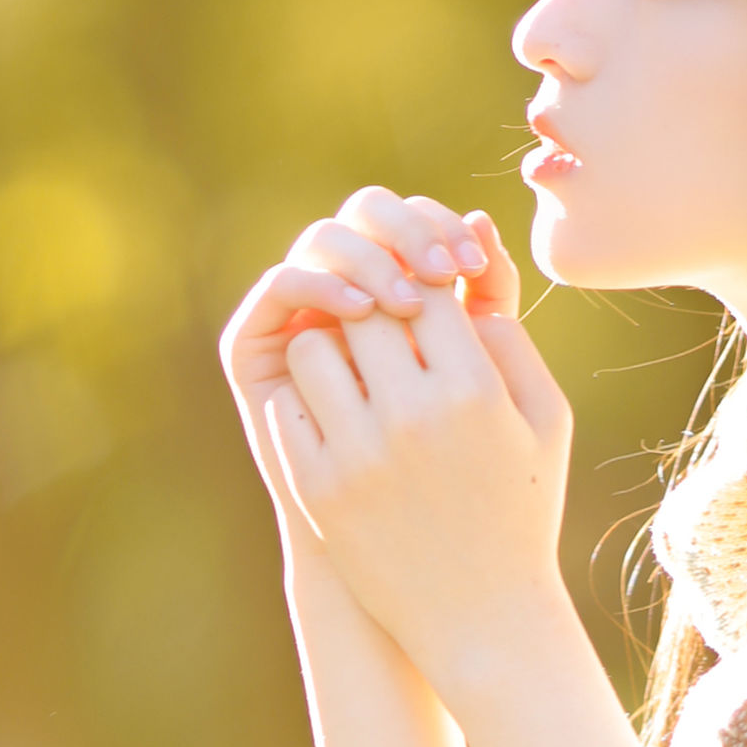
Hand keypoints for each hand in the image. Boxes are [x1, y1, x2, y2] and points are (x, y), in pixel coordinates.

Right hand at [221, 187, 509, 467]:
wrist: (392, 535)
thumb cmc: (451, 462)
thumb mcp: (483, 377)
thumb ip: (489, 301)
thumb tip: (483, 221)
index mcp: (399, 279)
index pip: (416, 216)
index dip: (443, 227)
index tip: (476, 267)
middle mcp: (345, 284)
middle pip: (368, 211)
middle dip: (410, 234)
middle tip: (445, 272)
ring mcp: (300, 308)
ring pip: (325, 239)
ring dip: (369, 257)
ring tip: (407, 301)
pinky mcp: (258, 339)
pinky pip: (281, 284)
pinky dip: (321, 283)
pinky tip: (361, 310)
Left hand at [251, 222, 574, 712]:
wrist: (481, 618)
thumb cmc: (522, 510)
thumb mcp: (545, 423)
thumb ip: (513, 342)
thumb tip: (466, 278)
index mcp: (475, 393)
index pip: (428, 292)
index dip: (424, 285)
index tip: (424, 299)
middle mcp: (412, 417)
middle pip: (368, 309)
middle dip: (376, 309)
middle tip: (383, 320)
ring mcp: (358, 454)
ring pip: (317, 348)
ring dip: (333, 344)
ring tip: (355, 361)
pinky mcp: (319, 487)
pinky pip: (292, 406)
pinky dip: (309, 398)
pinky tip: (335, 411)